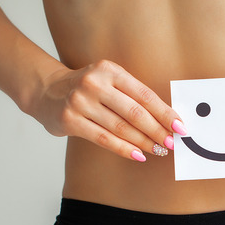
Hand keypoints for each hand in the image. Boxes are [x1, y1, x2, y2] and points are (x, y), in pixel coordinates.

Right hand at [26, 60, 185, 161]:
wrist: (45, 91)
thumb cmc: (86, 88)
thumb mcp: (108, 80)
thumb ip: (132, 95)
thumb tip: (165, 120)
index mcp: (109, 70)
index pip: (144, 94)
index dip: (164, 112)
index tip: (180, 126)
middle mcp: (94, 83)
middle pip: (134, 112)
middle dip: (157, 130)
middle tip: (171, 143)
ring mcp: (80, 102)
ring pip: (120, 127)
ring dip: (143, 142)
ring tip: (158, 150)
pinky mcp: (70, 120)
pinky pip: (103, 139)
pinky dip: (124, 149)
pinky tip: (138, 155)